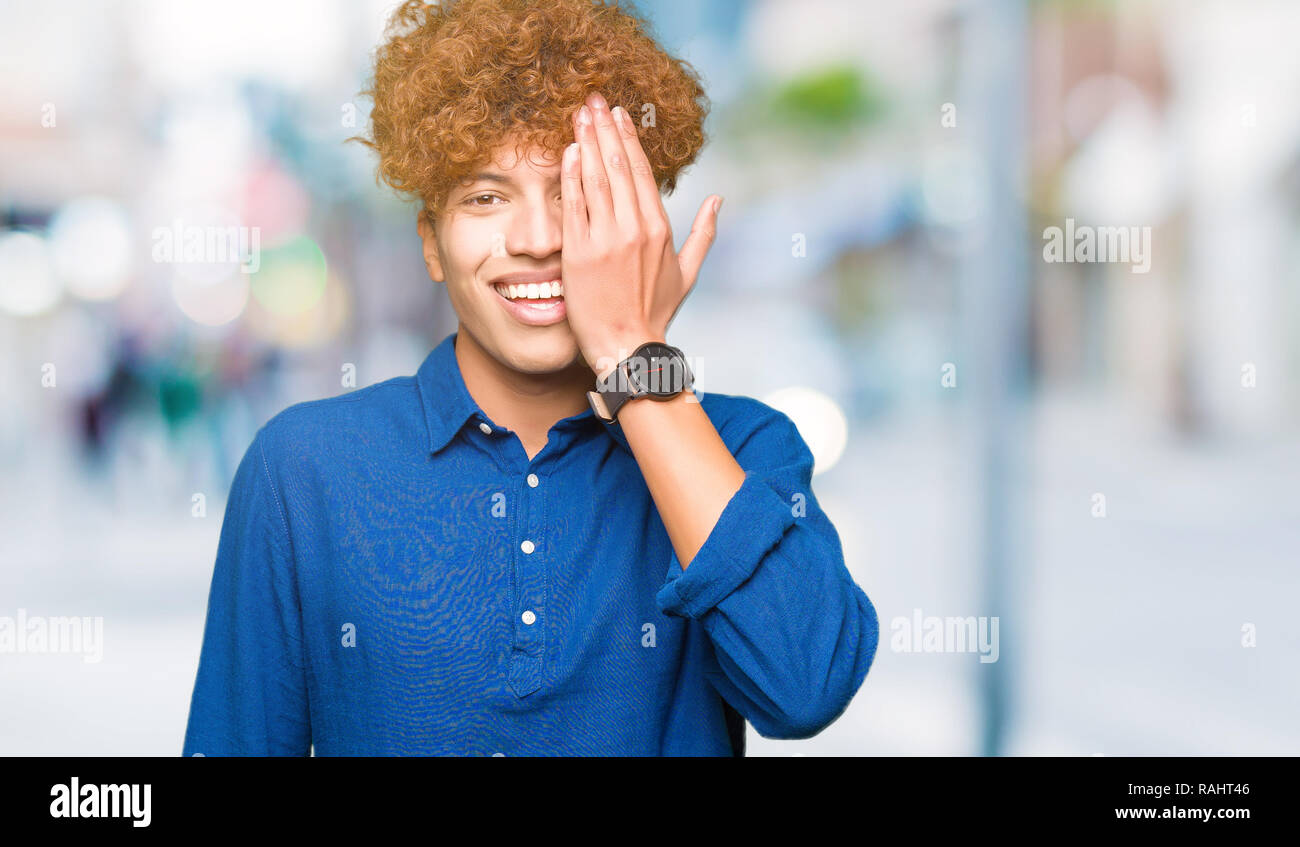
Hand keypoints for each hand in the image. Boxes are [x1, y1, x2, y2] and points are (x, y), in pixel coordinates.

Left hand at [561, 91, 721, 378]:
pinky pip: (574, 205)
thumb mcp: (687, 272)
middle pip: (617, 167)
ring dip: (586, 143)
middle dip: (605, 129)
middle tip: (594, 101)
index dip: (627, 139)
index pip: (641, 172)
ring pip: (595, 179)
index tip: (618, 114)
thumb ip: (704, 233)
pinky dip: (570, 176)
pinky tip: (567, 152)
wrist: (627, 346)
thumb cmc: (655, 313)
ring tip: (579, 116)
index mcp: (659, 229)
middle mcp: (634, 229)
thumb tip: (718, 199)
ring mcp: (605, 239)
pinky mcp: (580, 253)